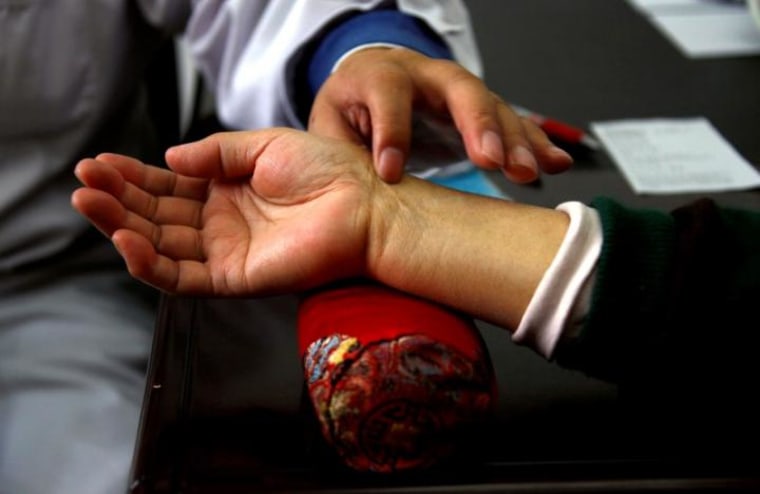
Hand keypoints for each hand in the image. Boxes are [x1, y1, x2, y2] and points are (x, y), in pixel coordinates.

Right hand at [71, 128, 376, 295]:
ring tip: (91, 204)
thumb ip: (215, 152)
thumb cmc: (325, 171)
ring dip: (122, 227)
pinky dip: (152, 264)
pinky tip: (126, 242)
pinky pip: (184, 277)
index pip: (167, 185)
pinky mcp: (235, 279)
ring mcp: (225, 252)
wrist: (364, 203)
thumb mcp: (263, 145)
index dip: (132, 176)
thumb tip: (169, 156)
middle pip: (156, 215)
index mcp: (226, 190)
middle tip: (85, 183)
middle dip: (118, 200)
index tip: (99, 164)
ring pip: (161, 245)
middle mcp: (220, 223)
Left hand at [308, 47, 572, 183]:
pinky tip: (555, 161)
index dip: (391, 132)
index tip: (391, 173)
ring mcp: (456, 90)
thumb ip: (336, 149)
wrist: (373, 84)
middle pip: (457, 89)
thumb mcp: (330, 125)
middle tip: (490, 161)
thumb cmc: (351, 109)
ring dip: (515, 139)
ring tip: (529, 171)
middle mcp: (424, 75)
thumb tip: (338, 183)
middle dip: (477, 124)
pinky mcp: (478, 109)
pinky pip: (511, 120)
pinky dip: (534, 141)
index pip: (387, 95)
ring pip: (492, 105)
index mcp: (379, 76)